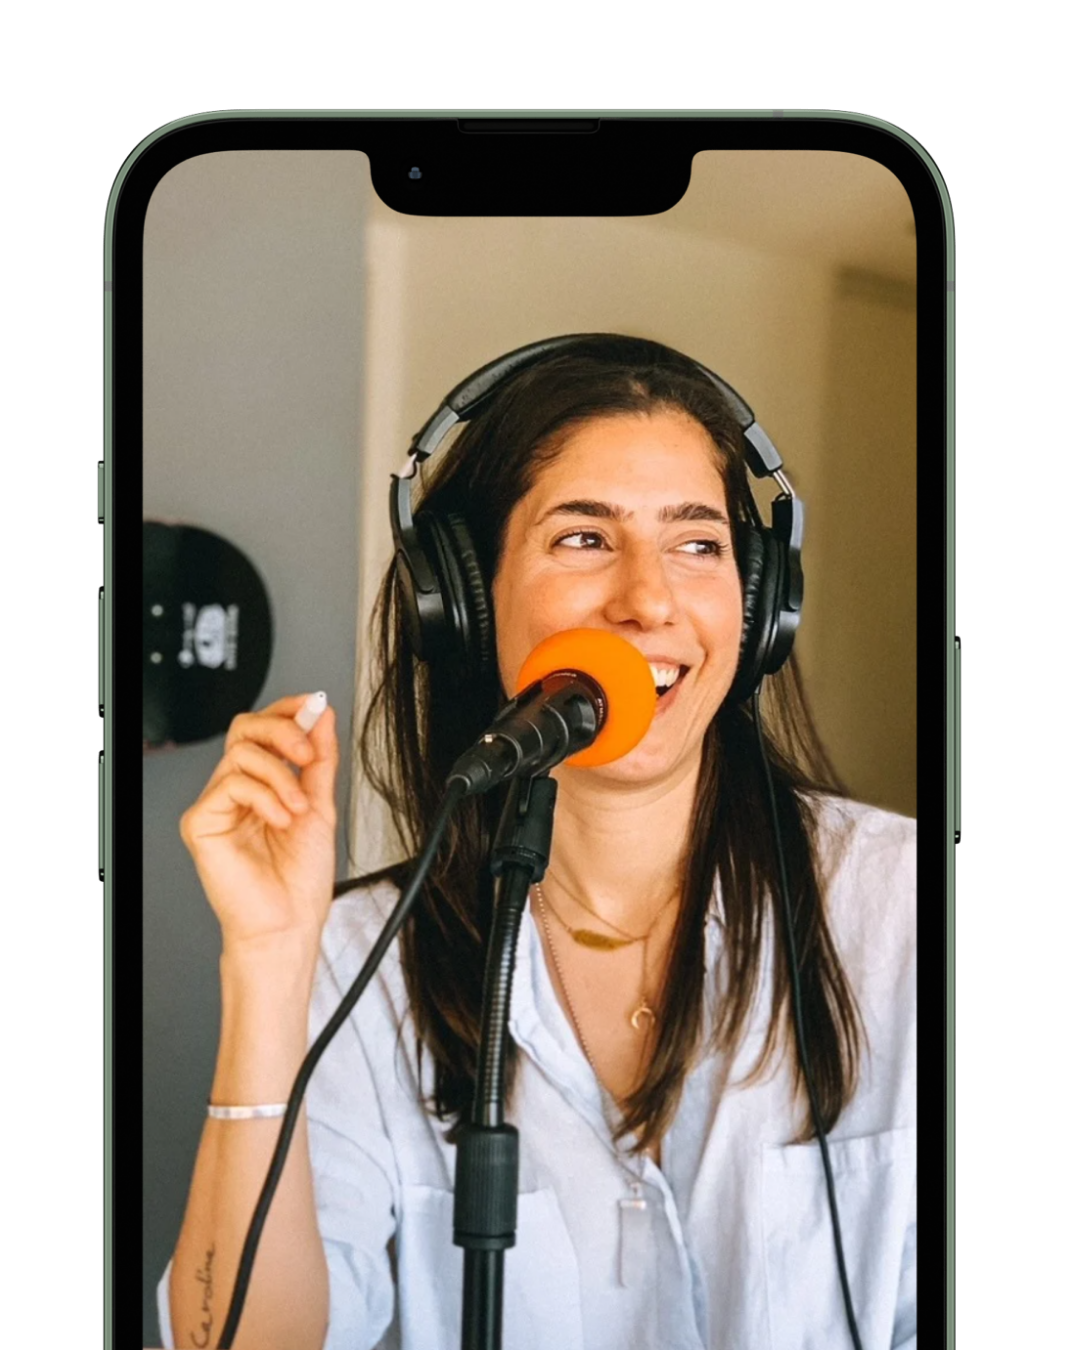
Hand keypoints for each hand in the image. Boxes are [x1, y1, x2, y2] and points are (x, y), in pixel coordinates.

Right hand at [180, 694, 338, 952]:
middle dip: (283, 730)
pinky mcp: (201, 822)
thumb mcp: (321, 807)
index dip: (289, 711)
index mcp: (264, 784)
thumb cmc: (299, 881)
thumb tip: (322, 717)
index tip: (316, 706)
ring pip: (242, 752)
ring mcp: (217, 805)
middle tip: (307, 753)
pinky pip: (231, 783)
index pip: (266, 730)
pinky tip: (279, 819)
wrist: (288, 924)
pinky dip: (265, 796)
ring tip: (299, 808)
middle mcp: (238, 790)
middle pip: (246, 728)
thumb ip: (320, 761)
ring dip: (282, 775)